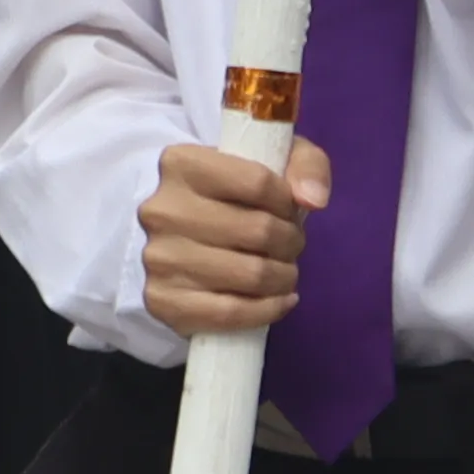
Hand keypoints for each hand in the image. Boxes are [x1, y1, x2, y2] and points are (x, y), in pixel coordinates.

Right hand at [141, 131, 327, 336]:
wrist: (174, 238)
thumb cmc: (229, 194)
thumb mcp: (270, 160)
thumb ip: (306, 164)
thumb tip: (314, 200)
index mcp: (181, 164)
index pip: (258, 182)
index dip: (287, 202)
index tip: (288, 211)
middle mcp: (162, 210)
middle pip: (259, 230)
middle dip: (290, 242)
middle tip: (291, 246)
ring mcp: (159, 259)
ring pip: (251, 275)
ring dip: (284, 277)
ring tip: (285, 272)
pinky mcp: (163, 301)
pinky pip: (232, 313)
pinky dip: (269, 310)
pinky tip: (281, 301)